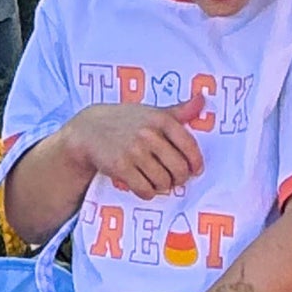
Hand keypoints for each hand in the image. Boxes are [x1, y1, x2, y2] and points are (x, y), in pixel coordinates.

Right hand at [73, 96, 204, 199]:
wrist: (89, 130)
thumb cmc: (126, 121)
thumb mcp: (152, 111)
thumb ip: (179, 110)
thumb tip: (202, 99)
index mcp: (161, 119)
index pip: (189, 146)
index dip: (195, 162)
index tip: (195, 170)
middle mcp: (149, 134)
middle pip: (179, 169)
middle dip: (179, 179)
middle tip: (174, 179)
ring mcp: (134, 151)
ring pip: (163, 182)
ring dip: (162, 186)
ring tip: (157, 180)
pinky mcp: (121, 167)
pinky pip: (145, 190)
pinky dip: (148, 192)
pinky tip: (144, 185)